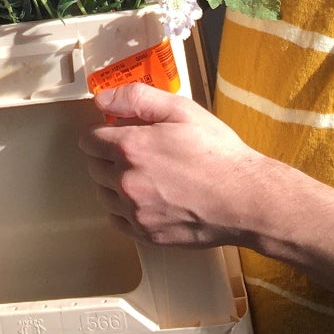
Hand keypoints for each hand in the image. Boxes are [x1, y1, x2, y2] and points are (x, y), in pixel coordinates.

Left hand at [78, 82, 270, 247]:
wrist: (244, 200)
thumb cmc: (217, 153)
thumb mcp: (182, 110)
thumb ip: (137, 98)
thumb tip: (102, 99)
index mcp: (131, 148)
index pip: (88, 140)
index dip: (101, 132)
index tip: (117, 132)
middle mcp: (126, 182)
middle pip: (93, 166)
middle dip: (107, 156)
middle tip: (136, 152)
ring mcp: (135, 212)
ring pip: (103, 194)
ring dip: (114, 183)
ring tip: (145, 175)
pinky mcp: (146, 235)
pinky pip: (116, 220)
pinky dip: (124, 209)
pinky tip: (147, 199)